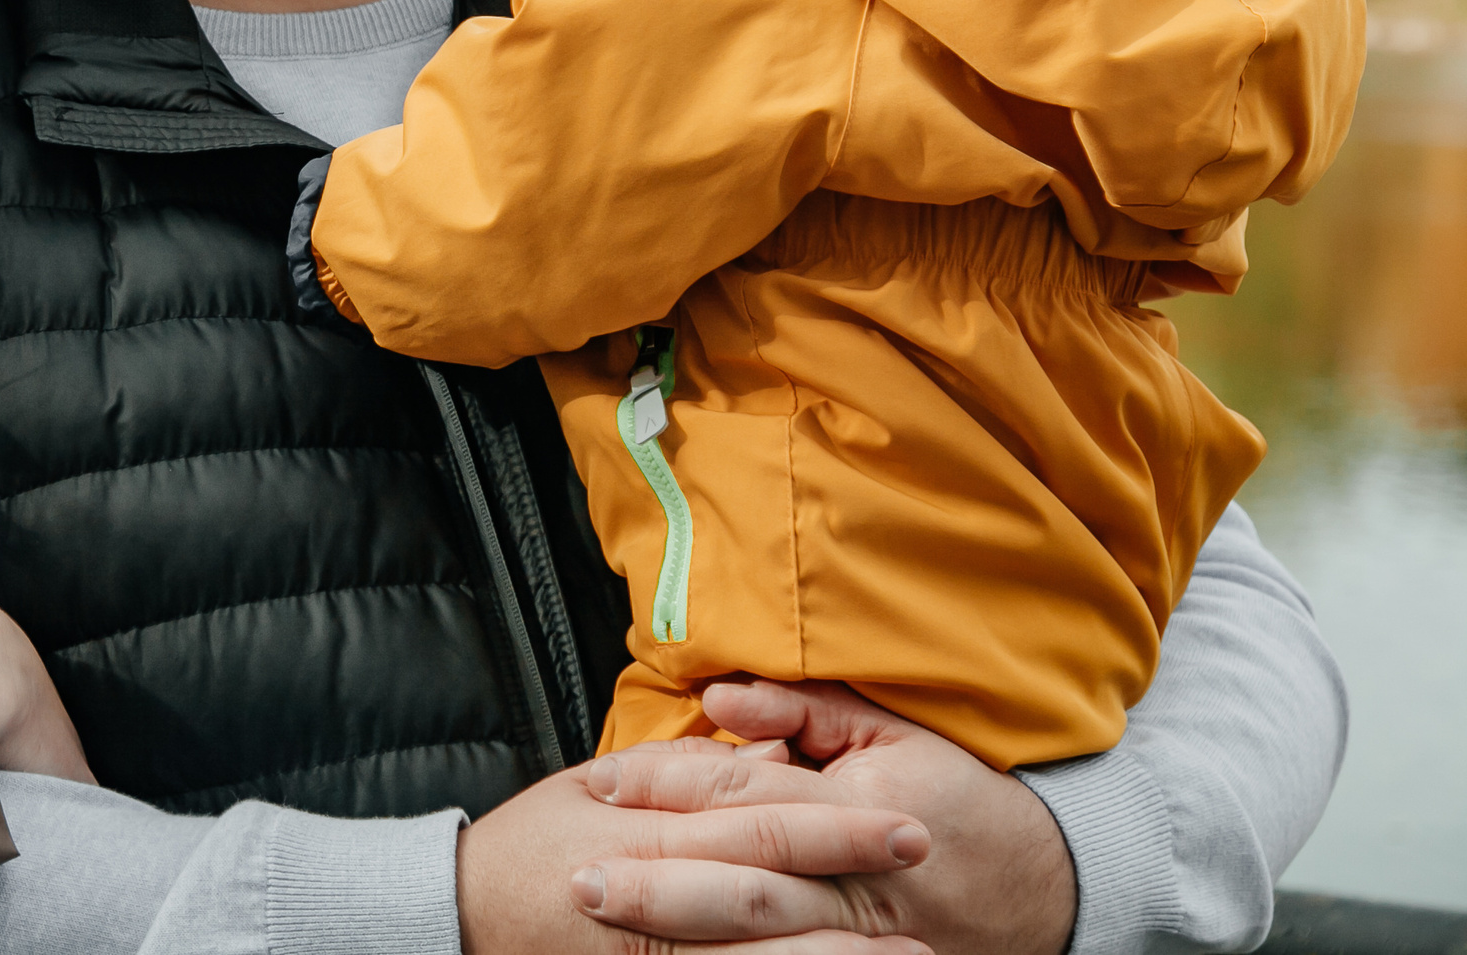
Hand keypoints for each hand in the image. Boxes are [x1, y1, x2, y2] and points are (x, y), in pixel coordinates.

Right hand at [457, 762, 931, 954]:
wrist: (459, 918)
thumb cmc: (528, 847)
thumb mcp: (592, 786)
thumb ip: (678, 768)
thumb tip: (768, 751)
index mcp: (646, 828)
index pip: (754, 816)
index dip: (835, 821)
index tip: (905, 818)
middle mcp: (656, 888)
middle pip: (769, 882)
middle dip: (850, 876)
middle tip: (923, 867)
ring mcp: (655, 951)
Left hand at [583, 680, 1076, 954]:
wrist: (1050, 886)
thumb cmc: (961, 799)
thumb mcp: (892, 734)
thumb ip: (803, 713)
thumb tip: (720, 699)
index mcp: (857, 805)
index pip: (745, 792)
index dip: (668, 785)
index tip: (601, 783)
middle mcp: (857, 878)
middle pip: (739, 880)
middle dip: (654, 882)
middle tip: (579, 876)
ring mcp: (864, 936)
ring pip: (759, 937)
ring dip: (679, 929)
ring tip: (609, 919)